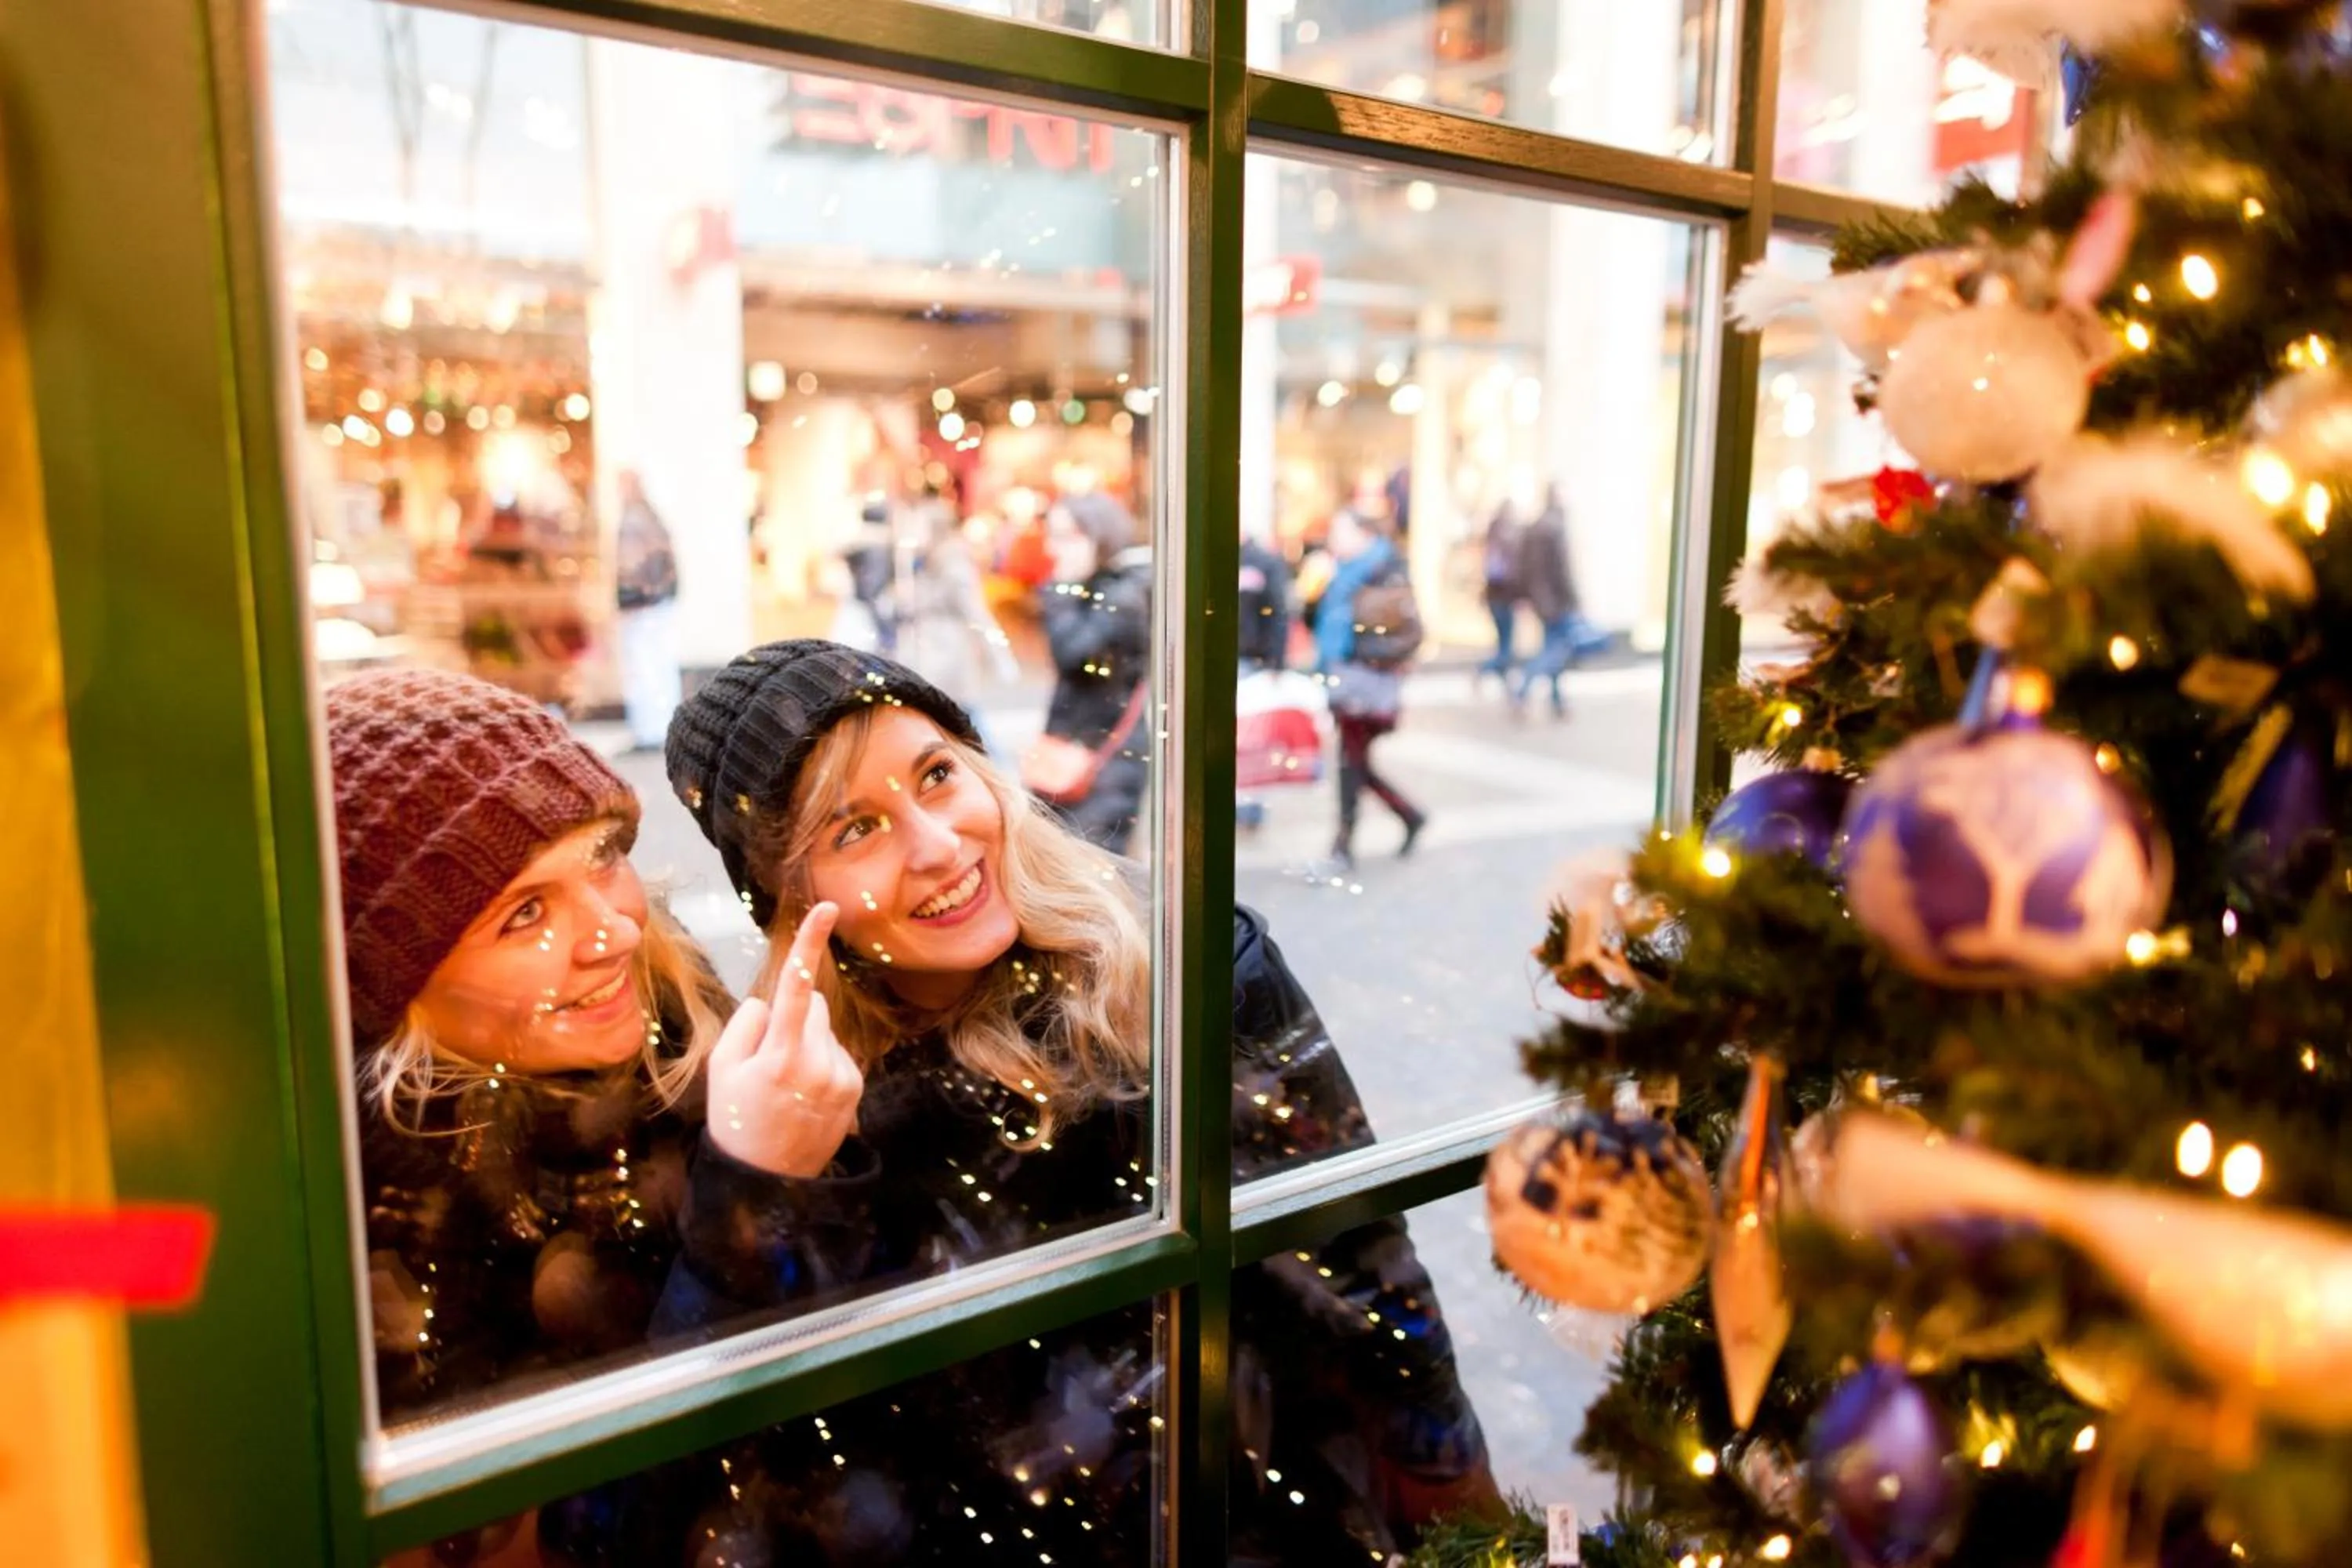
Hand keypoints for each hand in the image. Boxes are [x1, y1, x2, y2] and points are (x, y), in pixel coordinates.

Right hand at [705, 903, 863, 1177]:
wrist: (767, 1181)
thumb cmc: (735, 1119)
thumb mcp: (721, 1068)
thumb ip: (745, 1024)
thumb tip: (771, 1002)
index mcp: (780, 1054)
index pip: (797, 986)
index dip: (810, 944)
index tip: (827, 908)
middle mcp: (818, 1062)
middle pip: (813, 1007)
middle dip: (793, 1019)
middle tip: (768, 1062)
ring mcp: (841, 1076)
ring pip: (826, 1030)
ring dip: (808, 1043)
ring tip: (786, 1085)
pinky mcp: (855, 1088)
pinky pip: (837, 1052)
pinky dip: (821, 1062)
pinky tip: (804, 1094)